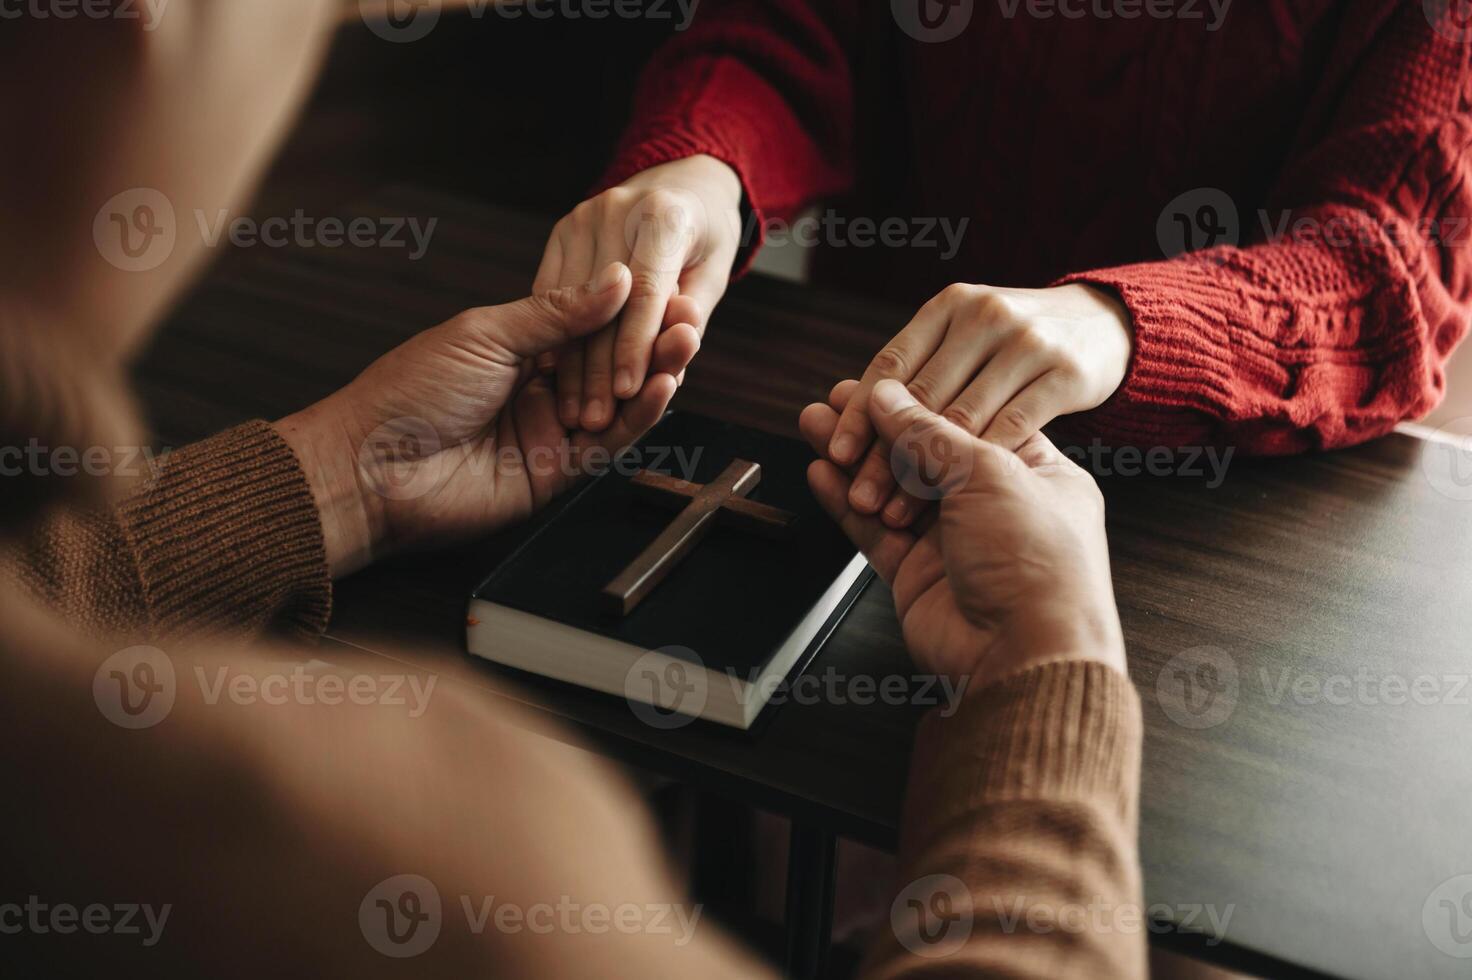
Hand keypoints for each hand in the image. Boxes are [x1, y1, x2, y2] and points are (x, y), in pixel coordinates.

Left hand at [276, 263, 689, 576]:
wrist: (372, 467)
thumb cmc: (409, 392)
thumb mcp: (485, 334)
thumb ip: (556, 313)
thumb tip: (616, 278)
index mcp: (516, 348)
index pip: (587, 323)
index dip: (627, 305)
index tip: (665, 281)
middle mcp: (539, 388)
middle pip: (611, 361)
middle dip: (652, 336)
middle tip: (690, 311)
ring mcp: (550, 431)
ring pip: (619, 401)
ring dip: (656, 371)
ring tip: (687, 339)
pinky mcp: (557, 472)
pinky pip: (610, 443)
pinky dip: (641, 415)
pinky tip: (666, 385)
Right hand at [534, 155, 742, 431]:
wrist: (681, 181)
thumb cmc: (706, 235)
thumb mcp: (714, 271)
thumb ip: (692, 312)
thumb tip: (673, 354)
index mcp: (664, 216)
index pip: (645, 292)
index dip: (634, 347)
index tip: (626, 393)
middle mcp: (616, 210)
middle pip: (601, 304)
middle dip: (597, 369)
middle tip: (596, 421)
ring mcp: (582, 218)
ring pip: (569, 304)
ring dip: (569, 364)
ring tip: (573, 412)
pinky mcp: (561, 230)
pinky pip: (550, 292)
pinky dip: (554, 337)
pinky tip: (554, 378)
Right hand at [801, 378, 1124, 690]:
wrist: (1026, 655)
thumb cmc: (1038, 566)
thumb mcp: (989, 474)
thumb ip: (929, 435)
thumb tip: (890, 397)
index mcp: (1033, 470)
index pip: (966, 421)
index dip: (919, 400)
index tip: (876, 380)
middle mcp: (994, 505)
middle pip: (923, 453)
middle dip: (877, 426)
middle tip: (834, 401)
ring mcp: (954, 541)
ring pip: (892, 489)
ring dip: (852, 459)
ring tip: (813, 425)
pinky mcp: (919, 575)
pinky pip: (874, 531)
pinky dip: (845, 503)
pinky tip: (821, 474)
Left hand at [827, 282, 1131, 527]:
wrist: (1106, 324)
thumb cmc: (1016, 349)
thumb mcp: (963, 346)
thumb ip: (917, 377)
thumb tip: (850, 412)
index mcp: (949, 307)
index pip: (892, 365)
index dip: (860, 413)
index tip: (837, 453)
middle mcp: (985, 316)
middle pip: (921, 396)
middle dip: (885, 453)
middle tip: (861, 494)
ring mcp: (1028, 342)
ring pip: (962, 417)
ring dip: (925, 472)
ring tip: (898, 509)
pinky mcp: (1066, 373)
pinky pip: (1014, 427)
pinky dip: (979, 467)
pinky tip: (958, 500)